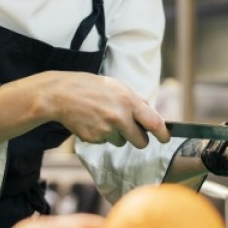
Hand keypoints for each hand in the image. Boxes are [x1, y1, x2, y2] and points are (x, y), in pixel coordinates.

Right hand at [46, 72, 170, 148]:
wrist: (61, 94)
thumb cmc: (91, 87)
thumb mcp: (117, 86)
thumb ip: (135, 101)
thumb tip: (151, 114)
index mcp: (129, 101)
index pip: (154, 123)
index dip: (163, 134)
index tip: (166, 138)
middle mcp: (120, 117)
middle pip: (141, 141)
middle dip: (139, 139)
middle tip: (133, 131)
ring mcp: (106, 130)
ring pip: (121, 142)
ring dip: (117, 135)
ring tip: (103, 117)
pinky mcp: (94, 139)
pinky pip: (105, 142)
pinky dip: (102, 135)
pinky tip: (92, 121)